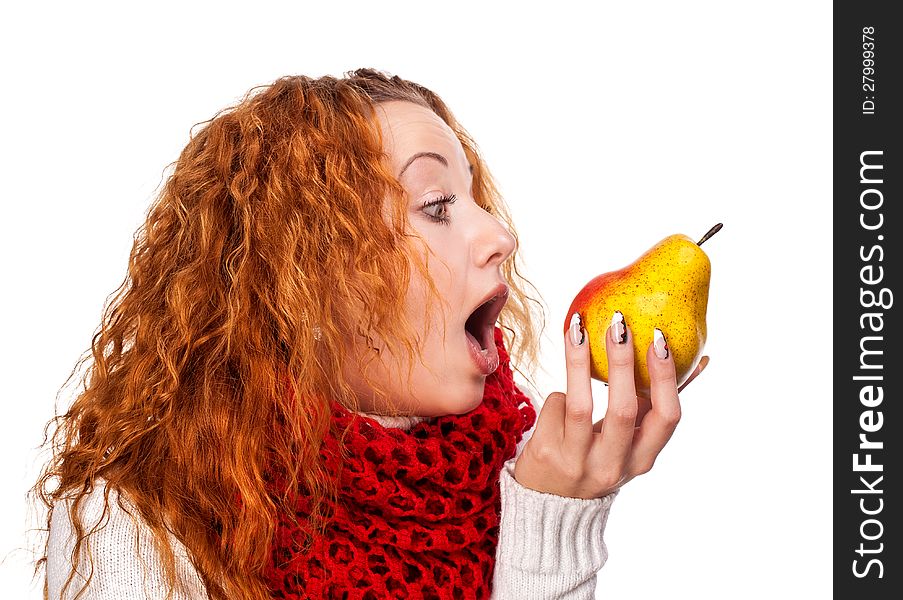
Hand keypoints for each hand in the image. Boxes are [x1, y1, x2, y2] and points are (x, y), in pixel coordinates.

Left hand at [513, 315, 707, 498]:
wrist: (549, 503)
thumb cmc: (599, 456)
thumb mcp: (632, 441)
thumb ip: (656, 405)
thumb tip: (701, 360)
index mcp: (642, 459)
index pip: (667, 418)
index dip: (666, 378)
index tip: (659, 339)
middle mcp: (612, 465)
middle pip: (623, 410)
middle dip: (622, 362)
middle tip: (618, 323)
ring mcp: (577, 462)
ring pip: (580, 404)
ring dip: (579, 361)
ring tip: (577, 328)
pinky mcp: (545, 453)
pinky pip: (553, 406)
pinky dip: (557, 396)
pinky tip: (559, 401)